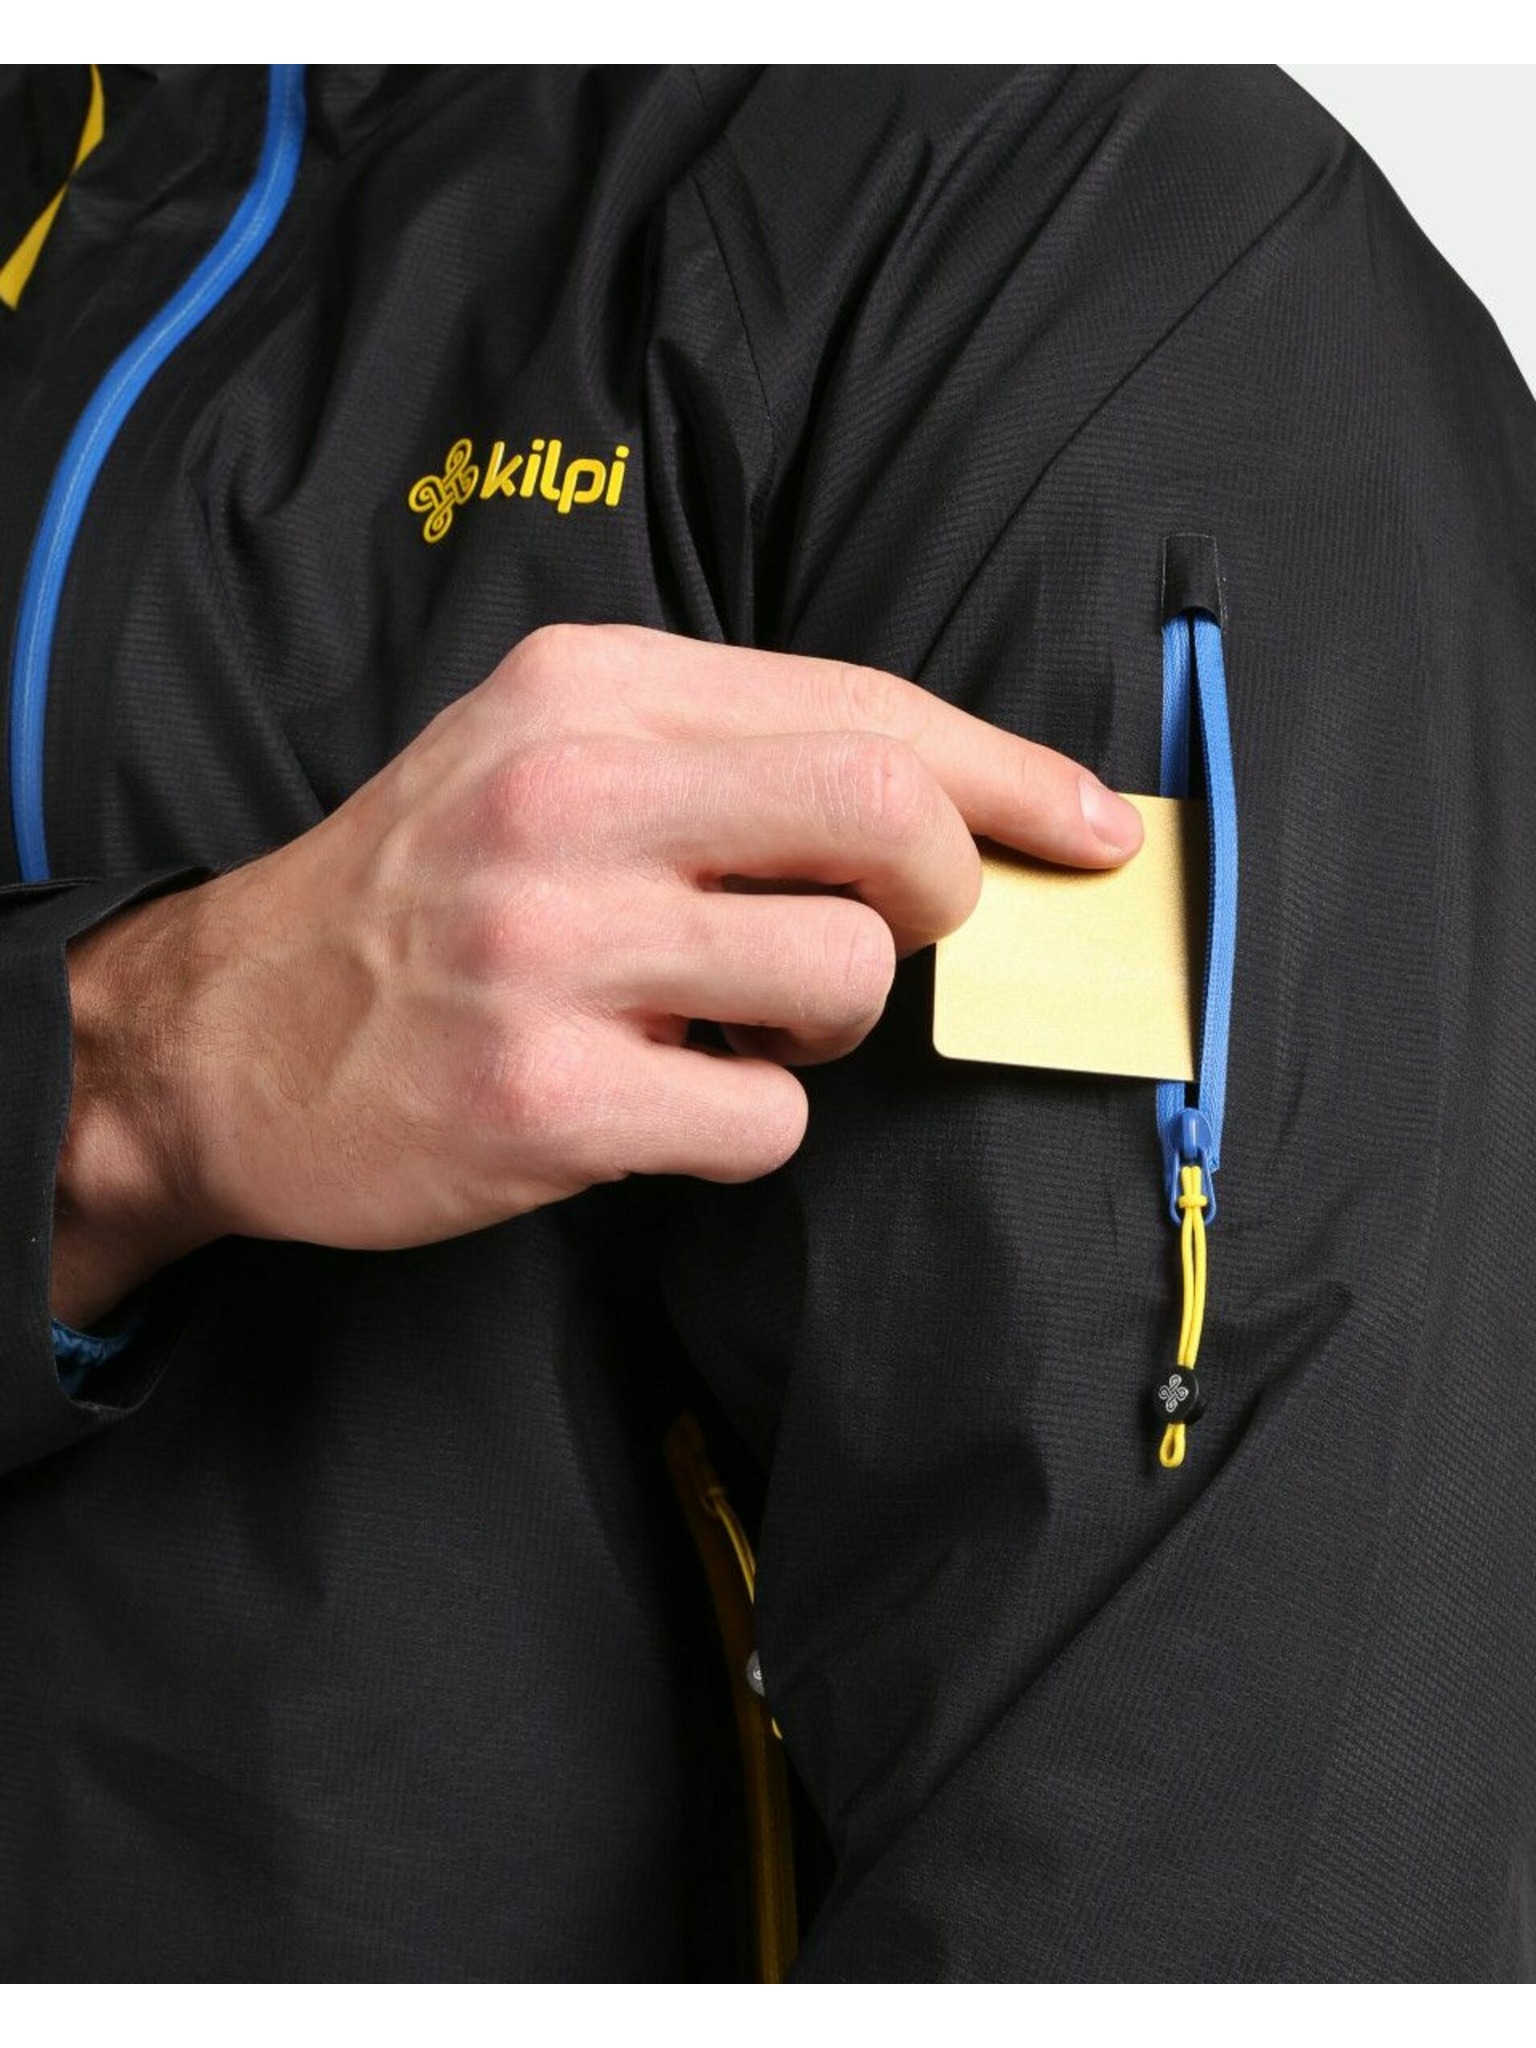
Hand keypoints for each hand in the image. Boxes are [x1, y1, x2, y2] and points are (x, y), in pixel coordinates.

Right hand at [51, 625, 1142, 1324]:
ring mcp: (551, 948)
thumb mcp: (541, 755)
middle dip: (947, 890)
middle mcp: (568, 796)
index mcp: (586, 688)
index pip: (863, 706)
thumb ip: (722, 755)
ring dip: (831, 1024)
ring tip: (733, 1023)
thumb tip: (946, 809)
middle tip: (893, 934)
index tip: (1091, 826)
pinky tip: (668, 1102)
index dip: (1010, 772)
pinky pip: (770, 1118)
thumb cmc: (419, 894)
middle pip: (889, 815)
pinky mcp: (546, 1095)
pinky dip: (753, 1123)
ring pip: (847, 977)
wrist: (224, 1036)